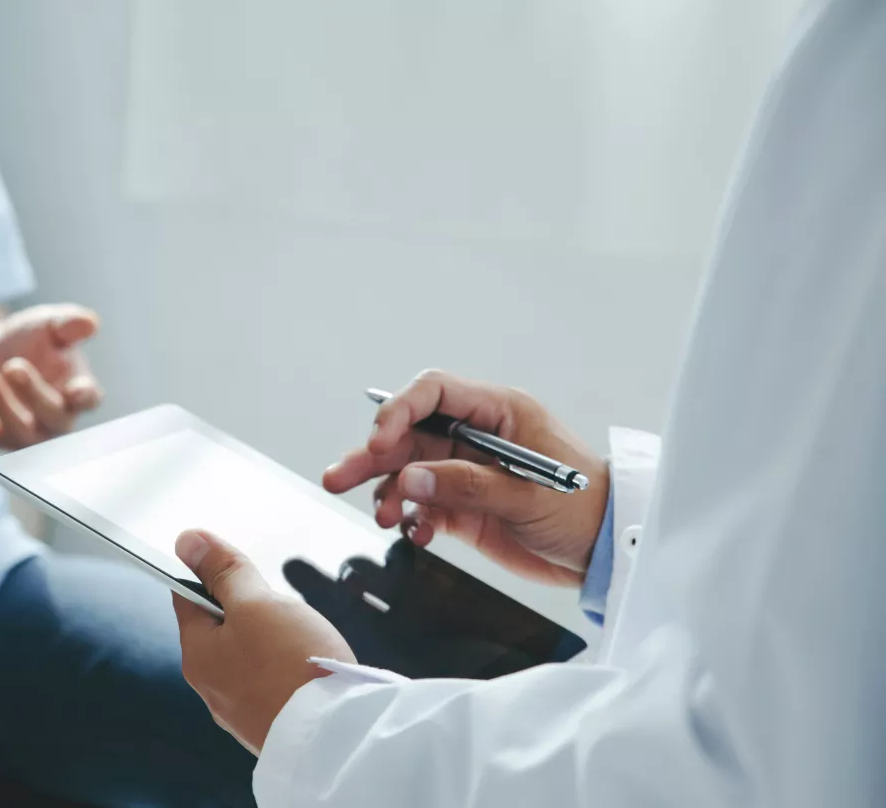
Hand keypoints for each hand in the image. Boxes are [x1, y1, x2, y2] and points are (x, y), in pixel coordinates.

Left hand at [0, 303, 102, 448]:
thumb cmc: (32, 340)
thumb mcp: (48, 324)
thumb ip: (68, 324)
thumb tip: (90, 323)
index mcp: (78, 388)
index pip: (89, 398)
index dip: (85, 396)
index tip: (76, 390)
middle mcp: (58, 417)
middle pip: (54, 417)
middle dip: (34, 394)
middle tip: (13, 366)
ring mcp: (29, 431)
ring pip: (22, 432)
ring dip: (4, 407)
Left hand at [172, 529, 354, 754]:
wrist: (336, 738)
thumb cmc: (293, 666)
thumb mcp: (257, 603)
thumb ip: (224, 572)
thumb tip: (186, 540)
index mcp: (197, 655)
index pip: (187, 598)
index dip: (211, 574)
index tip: (238, 568)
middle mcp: (211, 687)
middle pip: (222, 627)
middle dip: (251, 609)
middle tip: (281, 610)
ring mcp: (241, 710)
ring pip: (249, 655)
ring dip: (272, 638)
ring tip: (301, 639)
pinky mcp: (270, 724)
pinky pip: (272, 682)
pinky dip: (287, 667)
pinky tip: (309, 666)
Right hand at [323, 369, 608, 585]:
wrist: (607, 553)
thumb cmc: (586, 509)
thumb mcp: (528, 495)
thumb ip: (466, 485)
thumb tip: (410, 479)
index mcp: (498, 413)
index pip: (433, 393)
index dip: (399, 411)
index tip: (378, 441)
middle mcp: (476, 437)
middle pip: (408, 435)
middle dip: (372, 455)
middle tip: (338, 477)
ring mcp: (466, 472)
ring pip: (408, 471)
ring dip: (386, 492)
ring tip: (382, 516)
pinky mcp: (464, 506)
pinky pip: (421, 505)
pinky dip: (411, 519)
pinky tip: (416, 533)